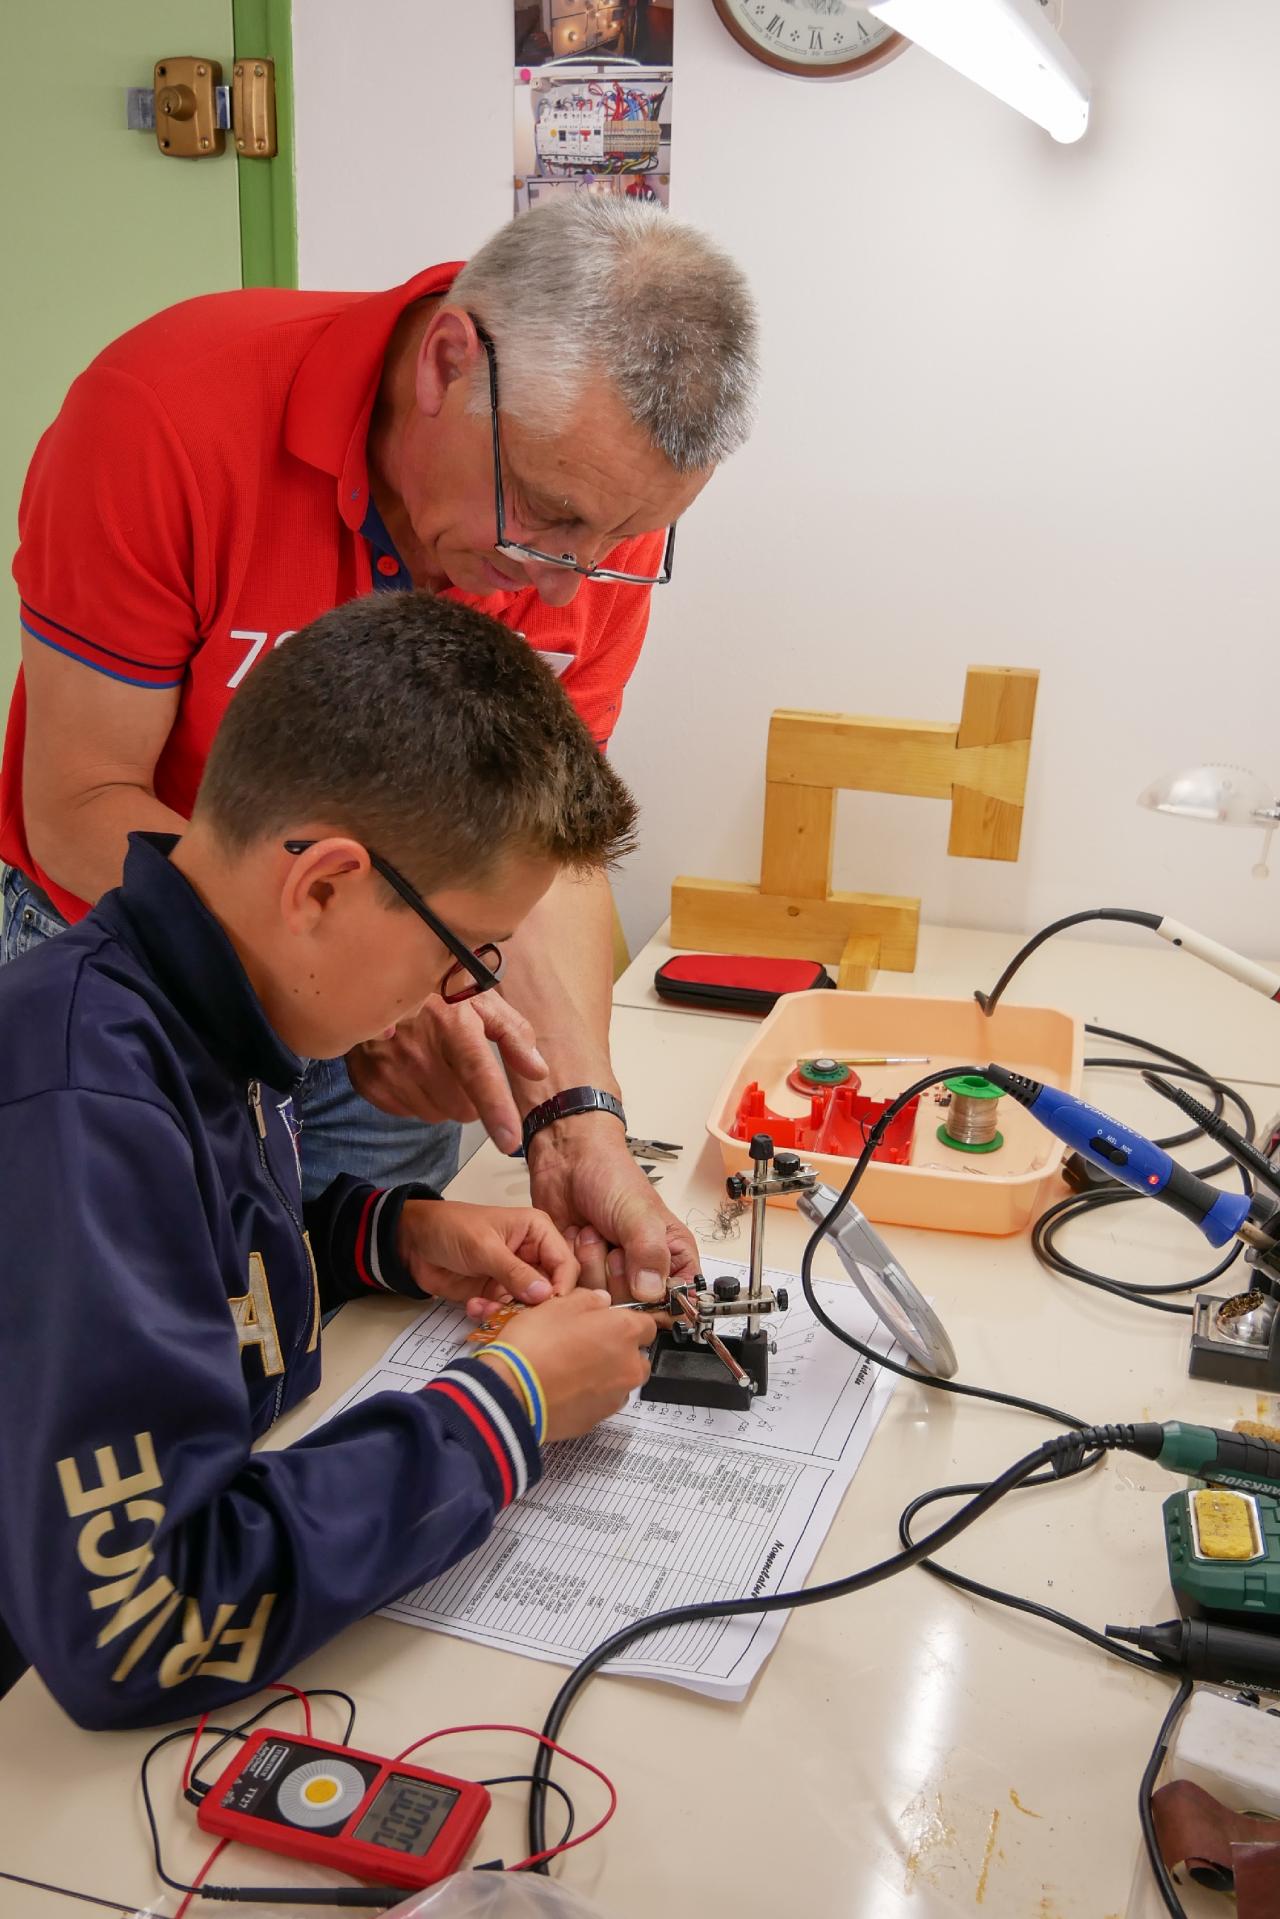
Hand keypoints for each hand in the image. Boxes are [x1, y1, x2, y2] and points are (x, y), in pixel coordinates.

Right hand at [346, 994, 547, 1152]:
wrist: (369, 981)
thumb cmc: (435, 992)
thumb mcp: (478, 999)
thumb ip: (512, 1034)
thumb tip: (537, 1071)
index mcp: (453, 1026)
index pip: (477, 1074)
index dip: (495, 1109)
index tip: (509, 1140)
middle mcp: (418, 1051)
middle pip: (462, 1109)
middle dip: (468, 1096)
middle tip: (458, 1066)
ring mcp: (390, 1069)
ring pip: (436, 1115)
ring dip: (441, 1100)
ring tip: (432, 1064)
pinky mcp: (370, 1083)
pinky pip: (408, 1113)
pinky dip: (415, 1098)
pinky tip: (409, 1070)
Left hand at [396, 1199, 577, 1306]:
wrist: (413, 1242)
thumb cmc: (451, 1228)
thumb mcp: (484, 1247)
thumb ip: (515, 1272)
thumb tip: (546, 1295)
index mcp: (538, 1232)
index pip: (565, 1263)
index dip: (562, 1287)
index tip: (548, 1308)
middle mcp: (533, 1255)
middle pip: (552, 1289)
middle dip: (533, 1305)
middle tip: (515, 1314)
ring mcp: (515, 1277)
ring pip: (528, 1305)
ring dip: (508, 1312)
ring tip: (484, 1307)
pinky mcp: (497, 1294)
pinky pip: (506, 1312)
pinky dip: (491, 1314)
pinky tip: (473, 1306)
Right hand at [474, 1290, 654, 1440]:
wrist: (513, 1391)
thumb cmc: (534, 1345)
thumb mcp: (558, 1305)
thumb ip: (588, 1299)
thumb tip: (601, 1301)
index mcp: (624, 1331)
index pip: (647, 1325)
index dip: (626, 1322)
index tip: (609, 1323)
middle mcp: (629, 1365)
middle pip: (637, 1357)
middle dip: (619, 1351)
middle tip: (586, 1346)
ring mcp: (616, 1396)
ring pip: (621, 1381)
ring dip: (606, 1375)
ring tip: (571, 1369)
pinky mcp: (598, 1419)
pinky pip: (601, 1403)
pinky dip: (590, 1396)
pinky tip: (565, 1388)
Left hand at [527, 1114, 699, 1302]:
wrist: (567, 1160)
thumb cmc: (610, 1175)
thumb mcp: (637, 1211)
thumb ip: (649, 1252)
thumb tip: (652, 1293)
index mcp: (672, 1257)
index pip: (677, 1302)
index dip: (657, 1301)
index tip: (640, 1279)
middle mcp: (644, 1270)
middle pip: (634, 1308)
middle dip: (615, 1275)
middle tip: (612, 1242)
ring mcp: (611, 1274)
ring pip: (601, 1301)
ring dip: (590, 1264)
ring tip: (592, 1231)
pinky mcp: (581, 1274)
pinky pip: (575, 1291)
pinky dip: (569, 1265)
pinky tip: (574, 1238)